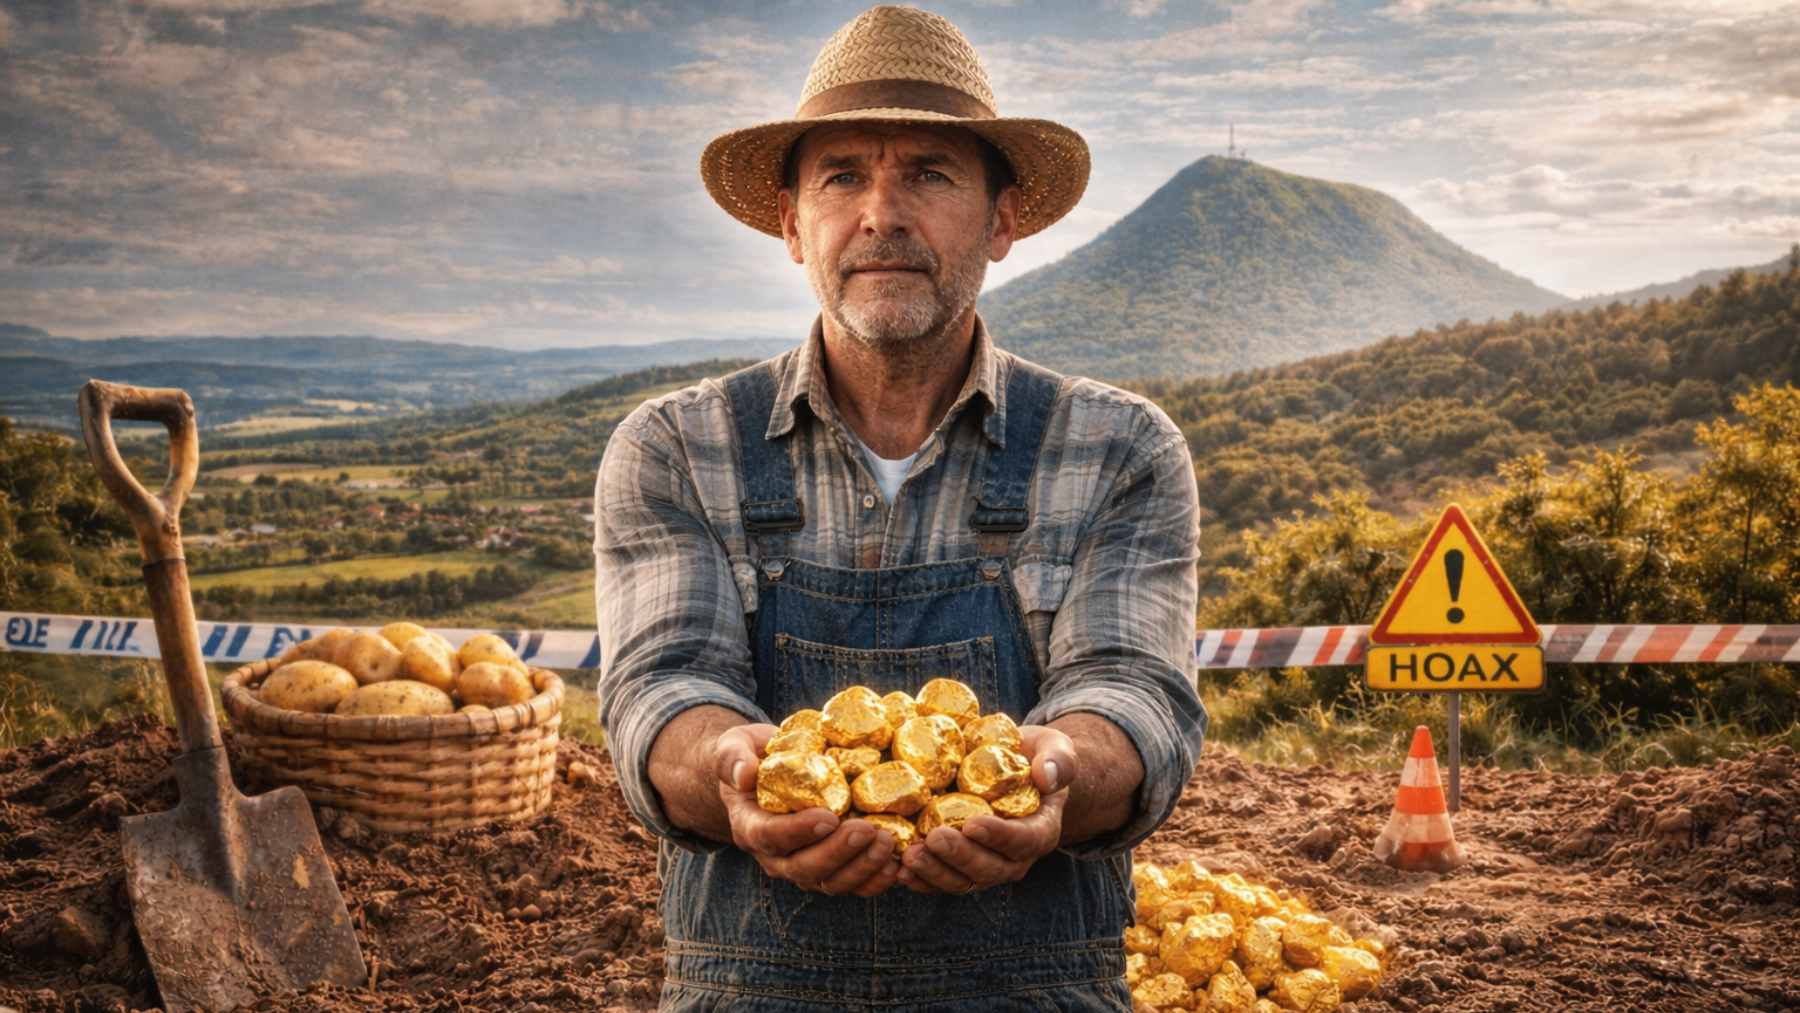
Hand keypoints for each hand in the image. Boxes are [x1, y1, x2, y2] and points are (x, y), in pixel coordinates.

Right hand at [714, 724, 901, 896]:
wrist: (765, 775)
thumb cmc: (752, 756)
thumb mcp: (733, 745)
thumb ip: (733, 757)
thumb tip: (744, 774)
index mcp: (750, 826)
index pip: (770, 837)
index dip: (798, 832)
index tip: (827, 817)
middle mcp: (775, 856)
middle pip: (805, 868)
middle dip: (839, 852)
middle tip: (868, 829)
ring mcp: (803, 866)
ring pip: (831, 882)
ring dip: (861, 868)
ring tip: (888, 842)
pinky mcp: (830, 869)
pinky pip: (851, 884)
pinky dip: (875, 879)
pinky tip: (897, 864)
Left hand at [899, 724, 1074, 893]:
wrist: (1019, 772)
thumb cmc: (1036, 757)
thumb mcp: (1056, 748)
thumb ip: (1058, 760)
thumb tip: (1046, 776)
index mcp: (1041, 831)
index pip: (1024, 841)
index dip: (999, 836)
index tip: (973, 823)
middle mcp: (1015, 857)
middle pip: (990, 868)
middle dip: (960, 857)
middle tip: (935, 837)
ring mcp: (986, 866)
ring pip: (962, 880)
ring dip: (935, 872)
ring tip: (910, 856)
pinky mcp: (959, 866)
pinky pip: (941, 880)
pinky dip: (921, 878)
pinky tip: (898, 869)